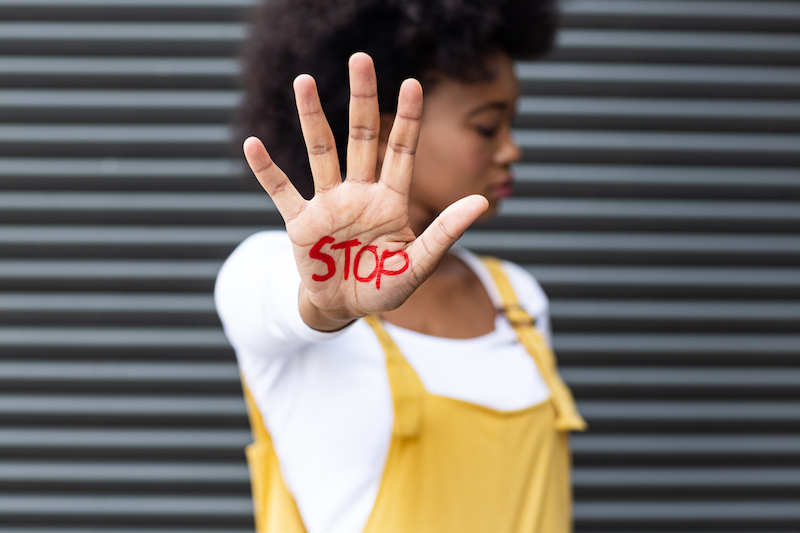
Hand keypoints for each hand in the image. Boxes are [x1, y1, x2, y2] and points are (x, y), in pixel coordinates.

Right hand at [243, 52, 487, 330]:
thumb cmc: (385, 287)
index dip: (406, 118)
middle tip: (361, 59)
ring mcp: (329, 205)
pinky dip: (267, 171)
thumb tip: (481, 203)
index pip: (401, 150)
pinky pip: (282, 192)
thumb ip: (445, 232)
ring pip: (321, 153)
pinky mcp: (302, 224)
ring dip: (313, 118)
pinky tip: (252, 144)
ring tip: (304, 81)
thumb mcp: (419, 263)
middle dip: (362, 99)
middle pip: (361, 137)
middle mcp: (359, 194)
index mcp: (390, 201)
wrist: (346, 308)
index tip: (412, 83)